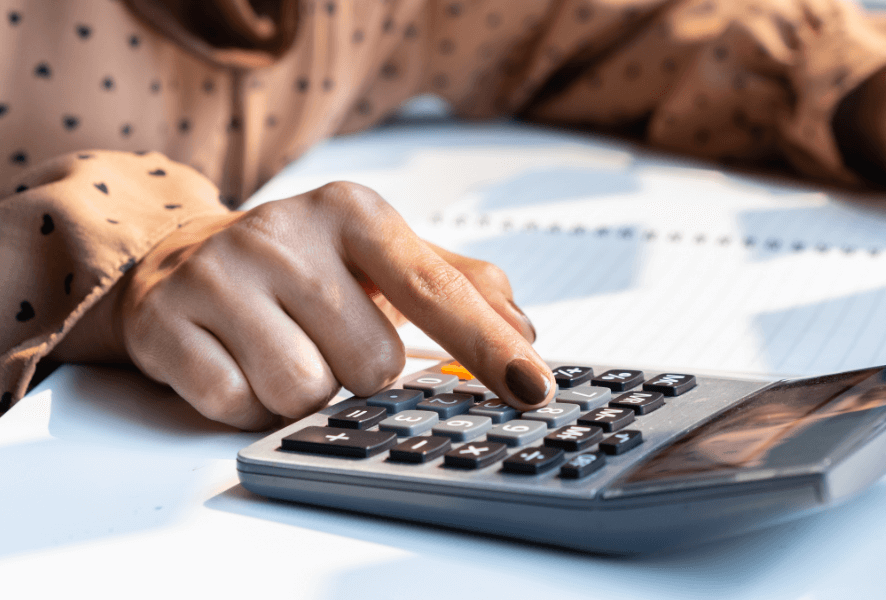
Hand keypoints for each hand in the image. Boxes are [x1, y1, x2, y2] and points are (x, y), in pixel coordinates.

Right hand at [52, 182, 551, 429]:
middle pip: (372, 364)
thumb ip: (461, 285)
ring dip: (304, 392)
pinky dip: (249, 404)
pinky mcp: (165, 324)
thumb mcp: (383, 255)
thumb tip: (525, 330)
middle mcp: (285, 233)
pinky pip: (239, 408)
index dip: (490, 347)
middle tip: (329, 337)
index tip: (534, 388)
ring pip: (304, 393)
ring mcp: (218, 276)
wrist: (179, 258)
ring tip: (283, 347)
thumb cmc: (305, 264)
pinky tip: (239, 361)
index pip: (437, 291)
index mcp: (352, 212)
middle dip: (359, 371)